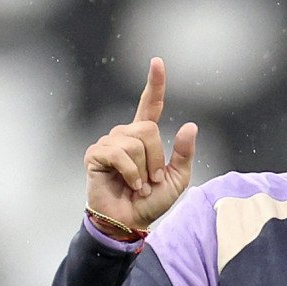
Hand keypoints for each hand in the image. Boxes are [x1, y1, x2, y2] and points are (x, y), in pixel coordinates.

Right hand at [84, 57, 197, 231]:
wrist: (129, 222)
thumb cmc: (150, 203)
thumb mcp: (176, 180)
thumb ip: (184, 154)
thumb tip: (190, 125)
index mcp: (143, 138)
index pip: (149, 105)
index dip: (154, 84)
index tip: (157, 62)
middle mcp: (124, 135)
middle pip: (148, 130)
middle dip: (156, 159)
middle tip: (151, 181)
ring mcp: (109, 143)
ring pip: (135, 143)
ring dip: (143, 170)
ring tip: (139, 186)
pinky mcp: (96, 155)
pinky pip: (120, 154)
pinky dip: (130, 173)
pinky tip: (129, 185)